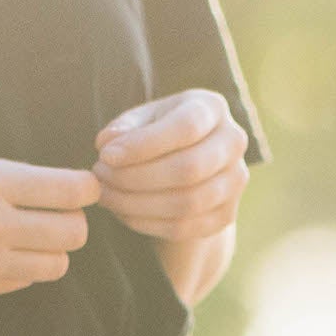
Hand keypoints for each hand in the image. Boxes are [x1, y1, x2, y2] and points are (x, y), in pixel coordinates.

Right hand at [0, 150, 98, 301]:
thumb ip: (4, 177)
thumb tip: (57, 190)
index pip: (72, 190)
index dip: (85, 189)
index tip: (79, 188)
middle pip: (75, 233)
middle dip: (72, 221)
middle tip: (54, 213)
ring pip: (56, 265)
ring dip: (50, 250)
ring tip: (28, 235)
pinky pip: (22, 283)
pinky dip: (21, 269)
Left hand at [92, 89, 251, 243]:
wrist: (188, 165)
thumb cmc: (158, 133)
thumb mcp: (141, 120)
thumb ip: (124, 128)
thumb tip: (107, 143)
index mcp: (212, 108)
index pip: (185, 127)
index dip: (144, 144)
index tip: (105, 155)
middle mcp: (233, 142)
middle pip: (189, 168)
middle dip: (136, 177)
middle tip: (100, 176)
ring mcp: (235, 182)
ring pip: (187, 203)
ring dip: (138, 203)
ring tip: (105, 195)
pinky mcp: (225, 215)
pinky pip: (184, 227)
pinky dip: (146, 223)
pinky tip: (122, 212)